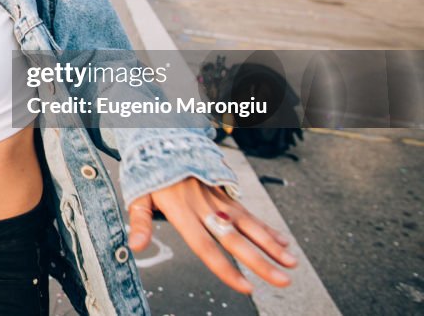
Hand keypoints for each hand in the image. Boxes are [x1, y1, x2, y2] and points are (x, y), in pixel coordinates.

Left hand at [128, 177, 296, 293]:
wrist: (163, 139)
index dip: (226, 268)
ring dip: (272, 245)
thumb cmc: (149, 172)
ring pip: (249, 225)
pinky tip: (283, 242)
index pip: (205, 246)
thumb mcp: (138, 195)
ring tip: (292, 263)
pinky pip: (248, 213)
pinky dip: (266, 228)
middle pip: (235, 239)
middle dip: (261, 262)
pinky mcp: (224, 193)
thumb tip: (135, 247)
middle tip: (283, 281)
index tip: (246, 288)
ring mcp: (217, 199)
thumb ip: (140, 222)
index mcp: (182, 211)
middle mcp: (204, 207)